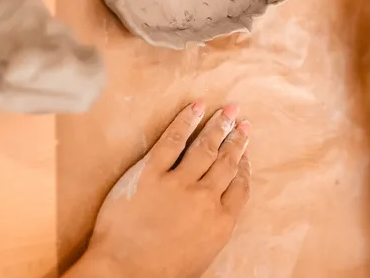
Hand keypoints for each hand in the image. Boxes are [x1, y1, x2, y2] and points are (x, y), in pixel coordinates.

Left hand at [68, 102, 251, 277]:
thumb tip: (218, 210)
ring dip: (219, 126)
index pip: (240, 186)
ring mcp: (178, 184)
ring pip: (205, 147)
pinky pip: (172, 140)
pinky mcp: (150, 173)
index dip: (244, 166)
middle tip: (244, 122)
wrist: (124, 273)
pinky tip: (197, 107)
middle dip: (237, 140)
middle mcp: (205, 199)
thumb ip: (214, 228)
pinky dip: (186, 121)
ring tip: (228, 111)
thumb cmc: (160, 273)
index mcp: (221, 223)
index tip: (246, 154)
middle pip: (226, 162)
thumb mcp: (201, 256)